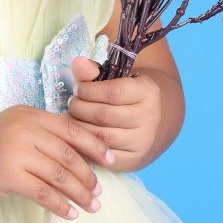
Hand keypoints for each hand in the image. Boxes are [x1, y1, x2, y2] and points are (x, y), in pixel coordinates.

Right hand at [0, 104, 114, 218]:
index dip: (94, 145)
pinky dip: (60, 205)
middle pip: (69, 153)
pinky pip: (44, 192)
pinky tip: (70, 214)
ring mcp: (15, 150)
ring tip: (90, 206)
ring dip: (79, 193)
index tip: (111, 160)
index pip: (71, 128)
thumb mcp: (12, 137)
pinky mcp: (7, 174)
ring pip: (60, 174)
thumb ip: (40, 139)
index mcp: (27, 114)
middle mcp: (23, 127)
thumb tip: (81, 156)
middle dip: (89, 175)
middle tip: (99, 192)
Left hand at [65, 53, 162, 169]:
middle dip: (79, 109)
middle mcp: (150, 117)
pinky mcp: (134, 160)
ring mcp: (143, 141)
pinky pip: (102, 156)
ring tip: (71, 119)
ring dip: (79, 128)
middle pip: (104, 115)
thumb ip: (93, 71)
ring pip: (101, 137)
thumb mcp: (114, 79)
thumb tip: (77, 62)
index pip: (113, 92)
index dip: (88, 90)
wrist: (151, 123)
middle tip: (71, 105)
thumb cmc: (125, 97)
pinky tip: (78, 137)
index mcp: (148, 91)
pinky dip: (85, 147)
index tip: (78, 89)